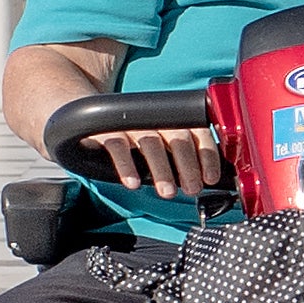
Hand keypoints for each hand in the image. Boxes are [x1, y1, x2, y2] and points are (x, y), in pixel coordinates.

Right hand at [93, 127, 226, 197]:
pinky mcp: (107, 128)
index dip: (207, 156)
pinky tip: (133, 183)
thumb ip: (179, 155)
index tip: (210, 178)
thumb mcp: (161, 139)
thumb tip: (202, 182)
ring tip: (168, 193)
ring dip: (162, 169)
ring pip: (151, 142)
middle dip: (188, 165)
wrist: (92, 109)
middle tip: (193, 189)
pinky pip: (118, 145)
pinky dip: (126, 165)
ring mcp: (132, 122)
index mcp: (174, 119)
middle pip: (178, 138)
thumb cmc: (135, 132)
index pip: (198, 133)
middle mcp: (156, 118)